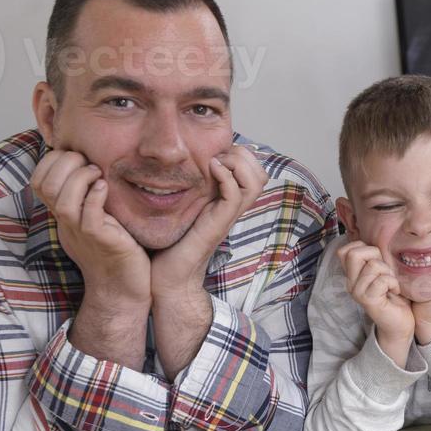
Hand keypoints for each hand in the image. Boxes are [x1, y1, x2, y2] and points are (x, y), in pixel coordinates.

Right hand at [30, 148, 150, 306]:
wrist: (123, 289)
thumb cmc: (115, 251)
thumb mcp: (95, 218)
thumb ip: (87, 196)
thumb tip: (90, 164)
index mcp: (63, 214)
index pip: (38, 181)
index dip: (52, 161)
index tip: (77, 157)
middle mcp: (67, 223)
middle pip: (45, 186)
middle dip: (65, 163)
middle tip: (89, 163)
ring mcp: (82, 233)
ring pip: (64, 201)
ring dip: (80, 178)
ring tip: (97, 173)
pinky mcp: (103, 242)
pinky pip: (89, 217)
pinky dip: (95, 197)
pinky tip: (106, 187)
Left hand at [150, 145, 268, 299]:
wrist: (169, 278)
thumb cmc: (171, 245)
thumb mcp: (181, 209)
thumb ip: (187, 189)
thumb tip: (173, 166)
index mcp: (227, 202)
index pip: (255, 171)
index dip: (242, 154)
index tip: (215, 153)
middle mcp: (233, 208)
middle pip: (261, 174)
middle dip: (242, 155)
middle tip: (216, 157)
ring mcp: (228, 216)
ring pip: (256, 181)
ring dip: (237, 163)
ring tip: (214, 163)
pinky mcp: (219, 223)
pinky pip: (235, 193)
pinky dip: (225, 175)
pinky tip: (209, 170)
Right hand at [337, 240, 415, 349]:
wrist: (401, 322)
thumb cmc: (395, 294)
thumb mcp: (384, 271)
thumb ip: (375, 258)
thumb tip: (377, 239)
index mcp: (353, 274)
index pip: (345, 250)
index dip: (364, 247)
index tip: (377, 260)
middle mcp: (351, 282)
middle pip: (353, 253)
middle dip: (375, 256)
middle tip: (385, 271)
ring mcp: (357, 292)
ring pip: (372, 266)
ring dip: (388, 272)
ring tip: (392, 284)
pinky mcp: (368, 300)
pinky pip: (381, 280)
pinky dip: (393, 283)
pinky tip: (395, 291)